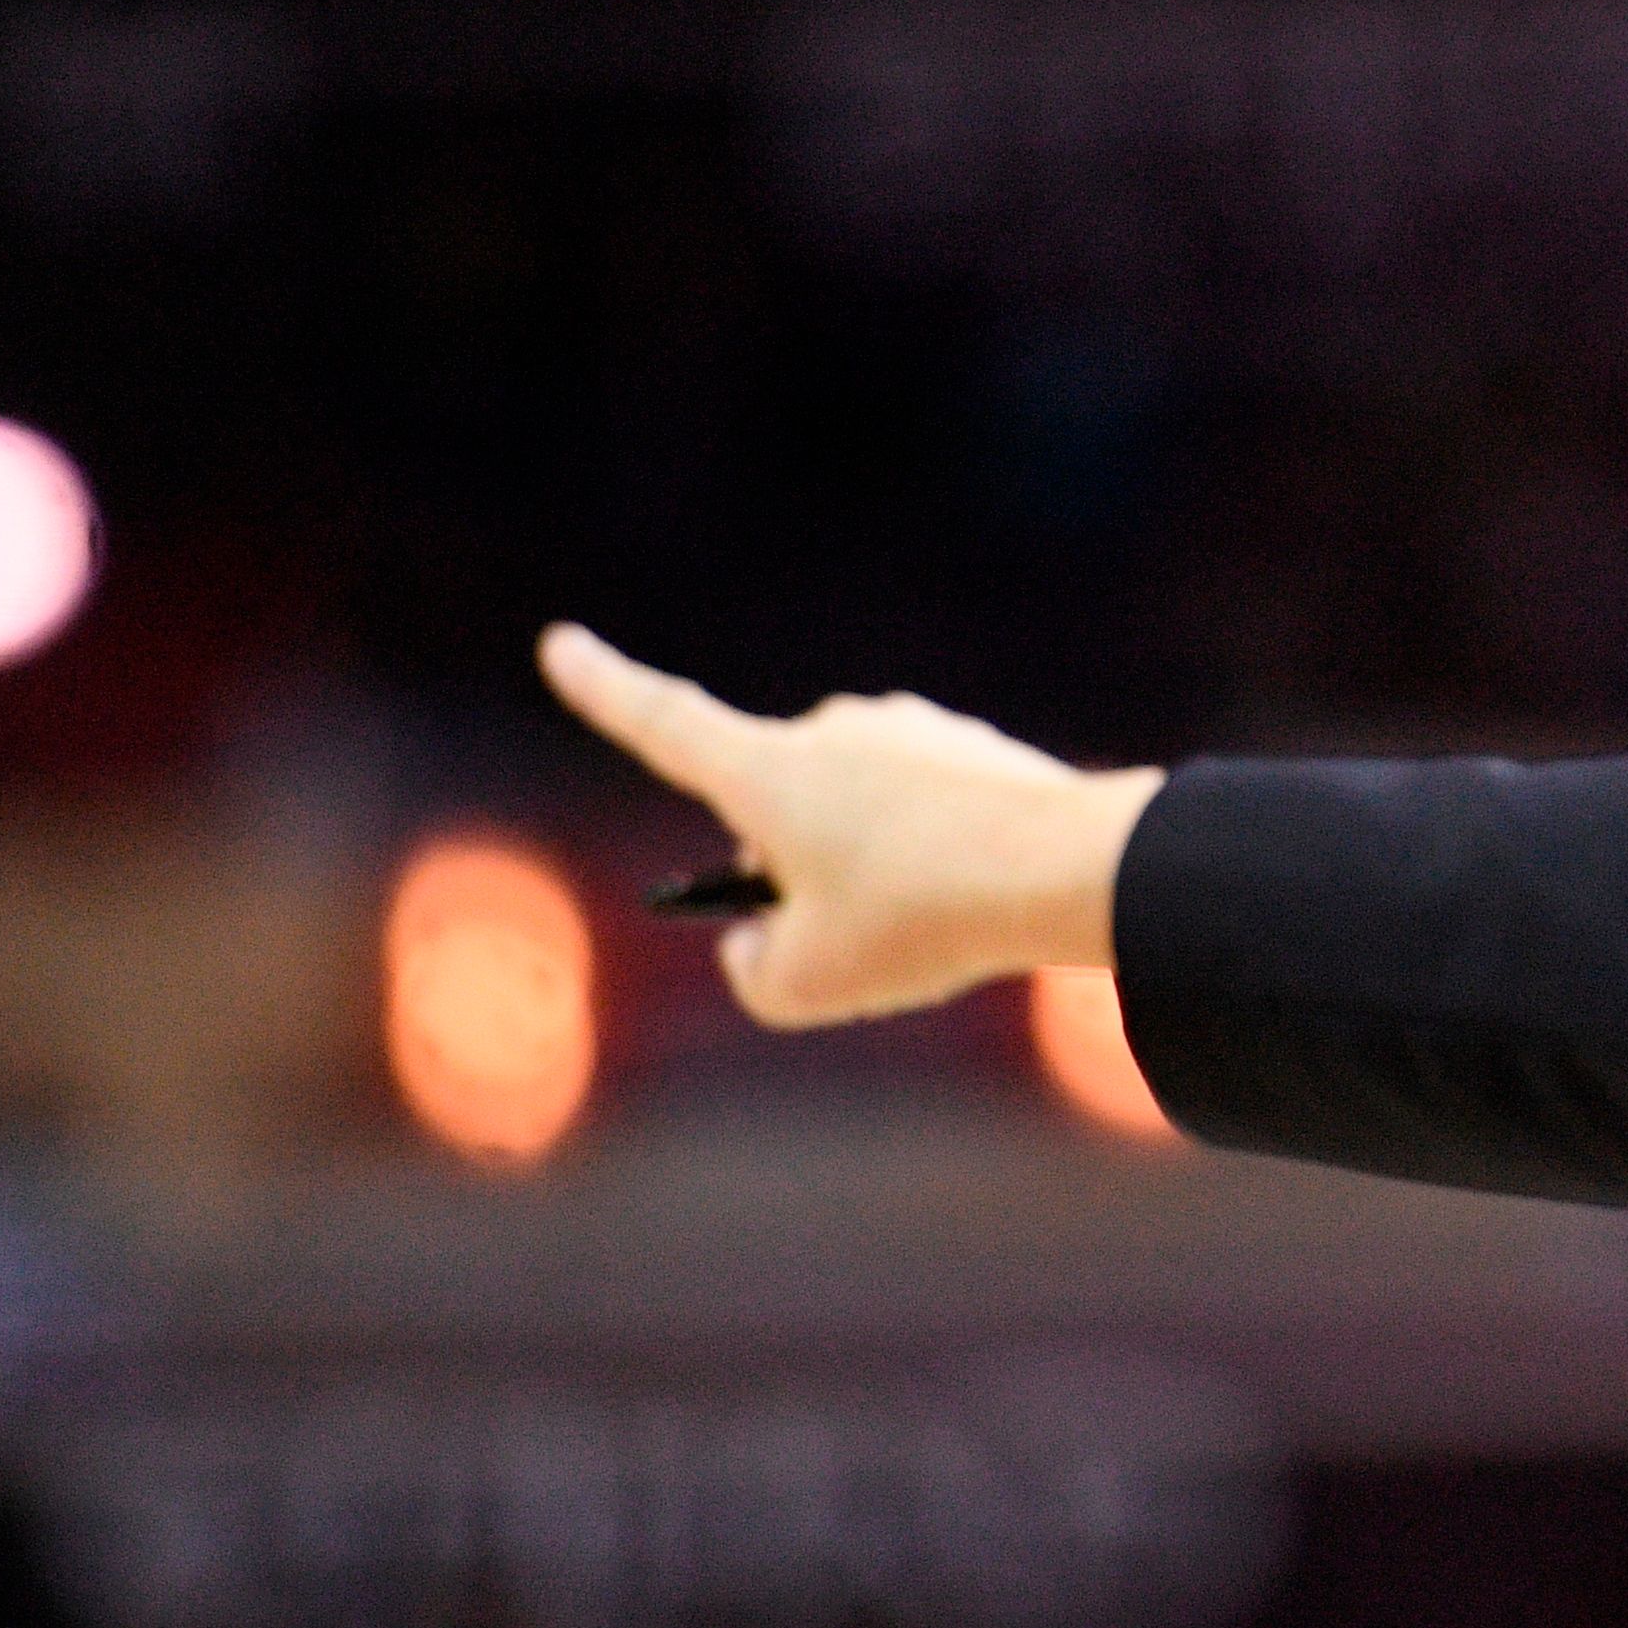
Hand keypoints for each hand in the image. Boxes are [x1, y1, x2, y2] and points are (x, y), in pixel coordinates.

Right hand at [538, 624, 1160, 1027]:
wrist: (1066, 871)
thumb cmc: (918, 923)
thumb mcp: (805, 985)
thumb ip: (755, 970)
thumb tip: (762, 944)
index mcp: (765, 769)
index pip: (659, 720)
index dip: (604, 689)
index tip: (561, 643)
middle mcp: (832, 730)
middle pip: (776, 807)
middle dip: (792, 872)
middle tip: (843, 938)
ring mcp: (910, 732)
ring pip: (861, 817)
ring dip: (871, 870)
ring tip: (926, 925)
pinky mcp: (976, 751)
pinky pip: (931, 818)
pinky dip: (938, 863)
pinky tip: (980, 901)